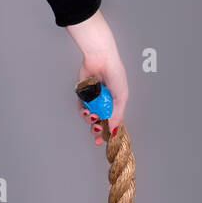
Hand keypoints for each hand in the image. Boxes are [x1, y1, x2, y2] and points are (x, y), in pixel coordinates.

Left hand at [65, 9, 128, 147]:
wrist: (101, 59)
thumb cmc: (115, 75)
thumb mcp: (120, 97)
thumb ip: (117, 115)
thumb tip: (113, 131)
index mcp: (116, 104)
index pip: (111, 122)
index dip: (106, 134)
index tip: (100, 142)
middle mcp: (104, 102)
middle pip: (99, 122)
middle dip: (96, 129)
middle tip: (95, 130)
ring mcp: (93, 98)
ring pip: (89, 115)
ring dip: (89, 119)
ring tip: (92, 115)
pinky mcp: (82, 93)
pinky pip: (81, 106)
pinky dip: (82, 110)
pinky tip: (86, 110)